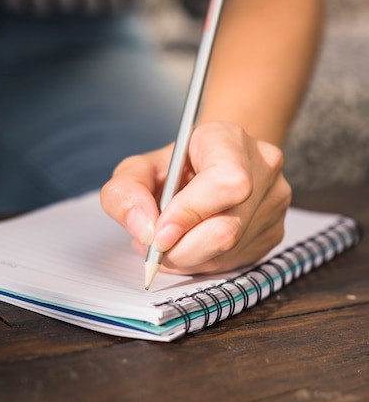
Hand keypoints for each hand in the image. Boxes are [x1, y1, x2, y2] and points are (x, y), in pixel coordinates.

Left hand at [100, 121, 290, 274]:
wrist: (207, 166)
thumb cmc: (173, 168)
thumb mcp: (137, 170)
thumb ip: (125, 193)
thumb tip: (145, 230)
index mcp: (229, 139)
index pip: (227, 182)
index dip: (190, 214)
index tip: (158, 232)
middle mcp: (262, 166)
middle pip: (227, 228)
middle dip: (181, 248)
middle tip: (154, 246)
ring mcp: (274, 201)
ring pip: (230, 250)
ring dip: (188, 259)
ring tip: (168, 243)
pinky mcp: (275, 230)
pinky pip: (236, 261)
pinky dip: (203, 263)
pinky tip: (191, 245)